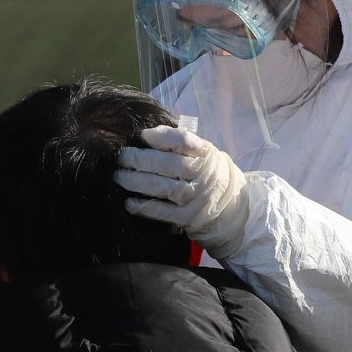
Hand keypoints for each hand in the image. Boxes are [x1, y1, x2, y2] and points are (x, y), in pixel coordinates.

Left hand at [115, 125, 248, 258]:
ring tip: (119, 177)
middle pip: (168, 165)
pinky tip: (130, 202)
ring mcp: (197, 197)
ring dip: (137, 182)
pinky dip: (145, 207)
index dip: (161, 137)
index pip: (184, 141)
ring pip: (164, 188)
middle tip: (120, 157)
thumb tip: (148, 134)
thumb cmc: (209, 174)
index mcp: (205, 154)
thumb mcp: (203, 154)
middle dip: (139, 159)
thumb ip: (180, 142)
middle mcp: (203, 174)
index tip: (143, 136)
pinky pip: (163, 212)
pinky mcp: (189, 218)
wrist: (233, 208)